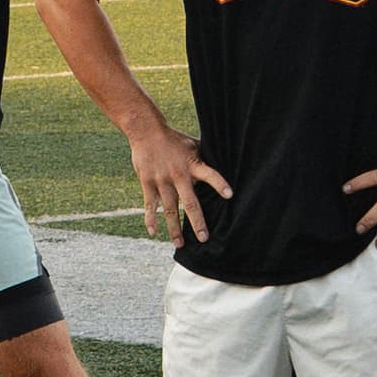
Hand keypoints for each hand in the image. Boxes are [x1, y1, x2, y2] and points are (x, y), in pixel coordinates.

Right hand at [126, 114, 231, 242]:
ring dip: (174, 229)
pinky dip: (151, 219)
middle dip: (197, 222)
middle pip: (190, 203)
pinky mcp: (148, 184)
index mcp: (192, 165)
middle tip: (204, 238)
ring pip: (170, 210)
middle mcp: (178, 175)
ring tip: (180, 244)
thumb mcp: (193, 145)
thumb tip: (223, 165)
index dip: (219, 184)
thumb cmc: (174, 139)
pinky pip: (150, 205)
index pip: (210, 174)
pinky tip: (153, 232)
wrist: (146, 132)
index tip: (230, 195)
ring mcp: (162, 181)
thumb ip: (204, 159)